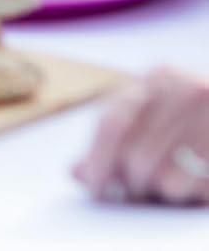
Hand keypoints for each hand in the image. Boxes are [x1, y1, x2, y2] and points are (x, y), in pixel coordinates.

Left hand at [74, 67, 208, 204]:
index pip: (113, 121)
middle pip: (137, 156)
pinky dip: (190, 197)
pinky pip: (197, 190)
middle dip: (133, 185)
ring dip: (163, 194)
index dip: (98, 159)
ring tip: (175, 187)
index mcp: (161, 77)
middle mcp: (188, 91)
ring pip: (164, 180)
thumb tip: (77, 173)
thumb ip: (122, 136)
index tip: (94, 187)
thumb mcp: (163, 114)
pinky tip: (198, 188)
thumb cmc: (203, 123)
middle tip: (139, 193)